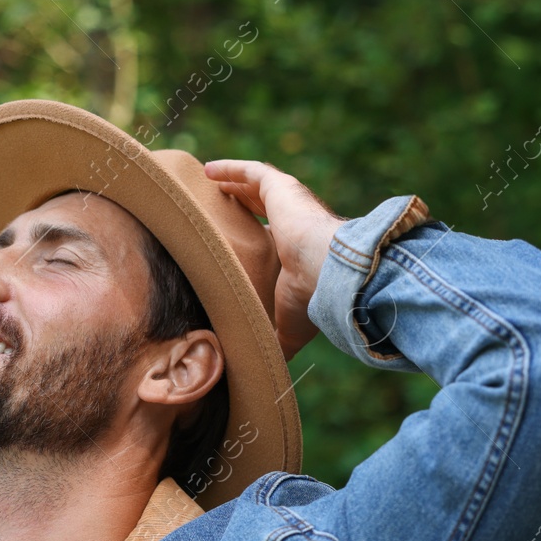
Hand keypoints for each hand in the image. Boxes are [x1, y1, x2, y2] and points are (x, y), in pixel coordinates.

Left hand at [203, 160, 342, 361]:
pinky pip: (252, 172)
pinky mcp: (282, 188)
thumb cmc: (311, 302)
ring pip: (256, 189)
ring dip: (234, 185)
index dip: (253, 240)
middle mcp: (295, 227)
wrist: (330, 273)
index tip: (232, 244)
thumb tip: (259, 370)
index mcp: (297, 255)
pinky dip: (231, 170)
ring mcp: (290, 205)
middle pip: (263, 212)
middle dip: (242, 207)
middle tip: (216, 209)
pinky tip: (210, 170)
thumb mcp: (287, 327)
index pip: (273, 243)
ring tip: (210, 183)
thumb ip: (274, 341)